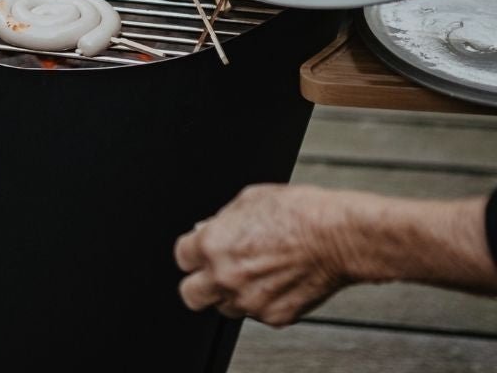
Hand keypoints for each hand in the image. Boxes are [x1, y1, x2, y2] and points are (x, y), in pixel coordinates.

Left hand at [174, 184, 349, 327]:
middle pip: (191, 295)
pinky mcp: (276, 317)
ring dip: (231, 294)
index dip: (191, 252)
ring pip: (225, 308)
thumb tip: (206, 230)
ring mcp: (251, 301)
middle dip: (198, 283)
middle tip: (211, 273)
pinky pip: (257, 314)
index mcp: (214, 245)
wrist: (336, 237)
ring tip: (252, 273)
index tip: (198, 251)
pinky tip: (274, 281)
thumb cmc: (298, 213)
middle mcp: (227, 277)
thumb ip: (220, 221)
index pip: (182, 258)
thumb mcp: (247, 200)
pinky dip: (261, 301)